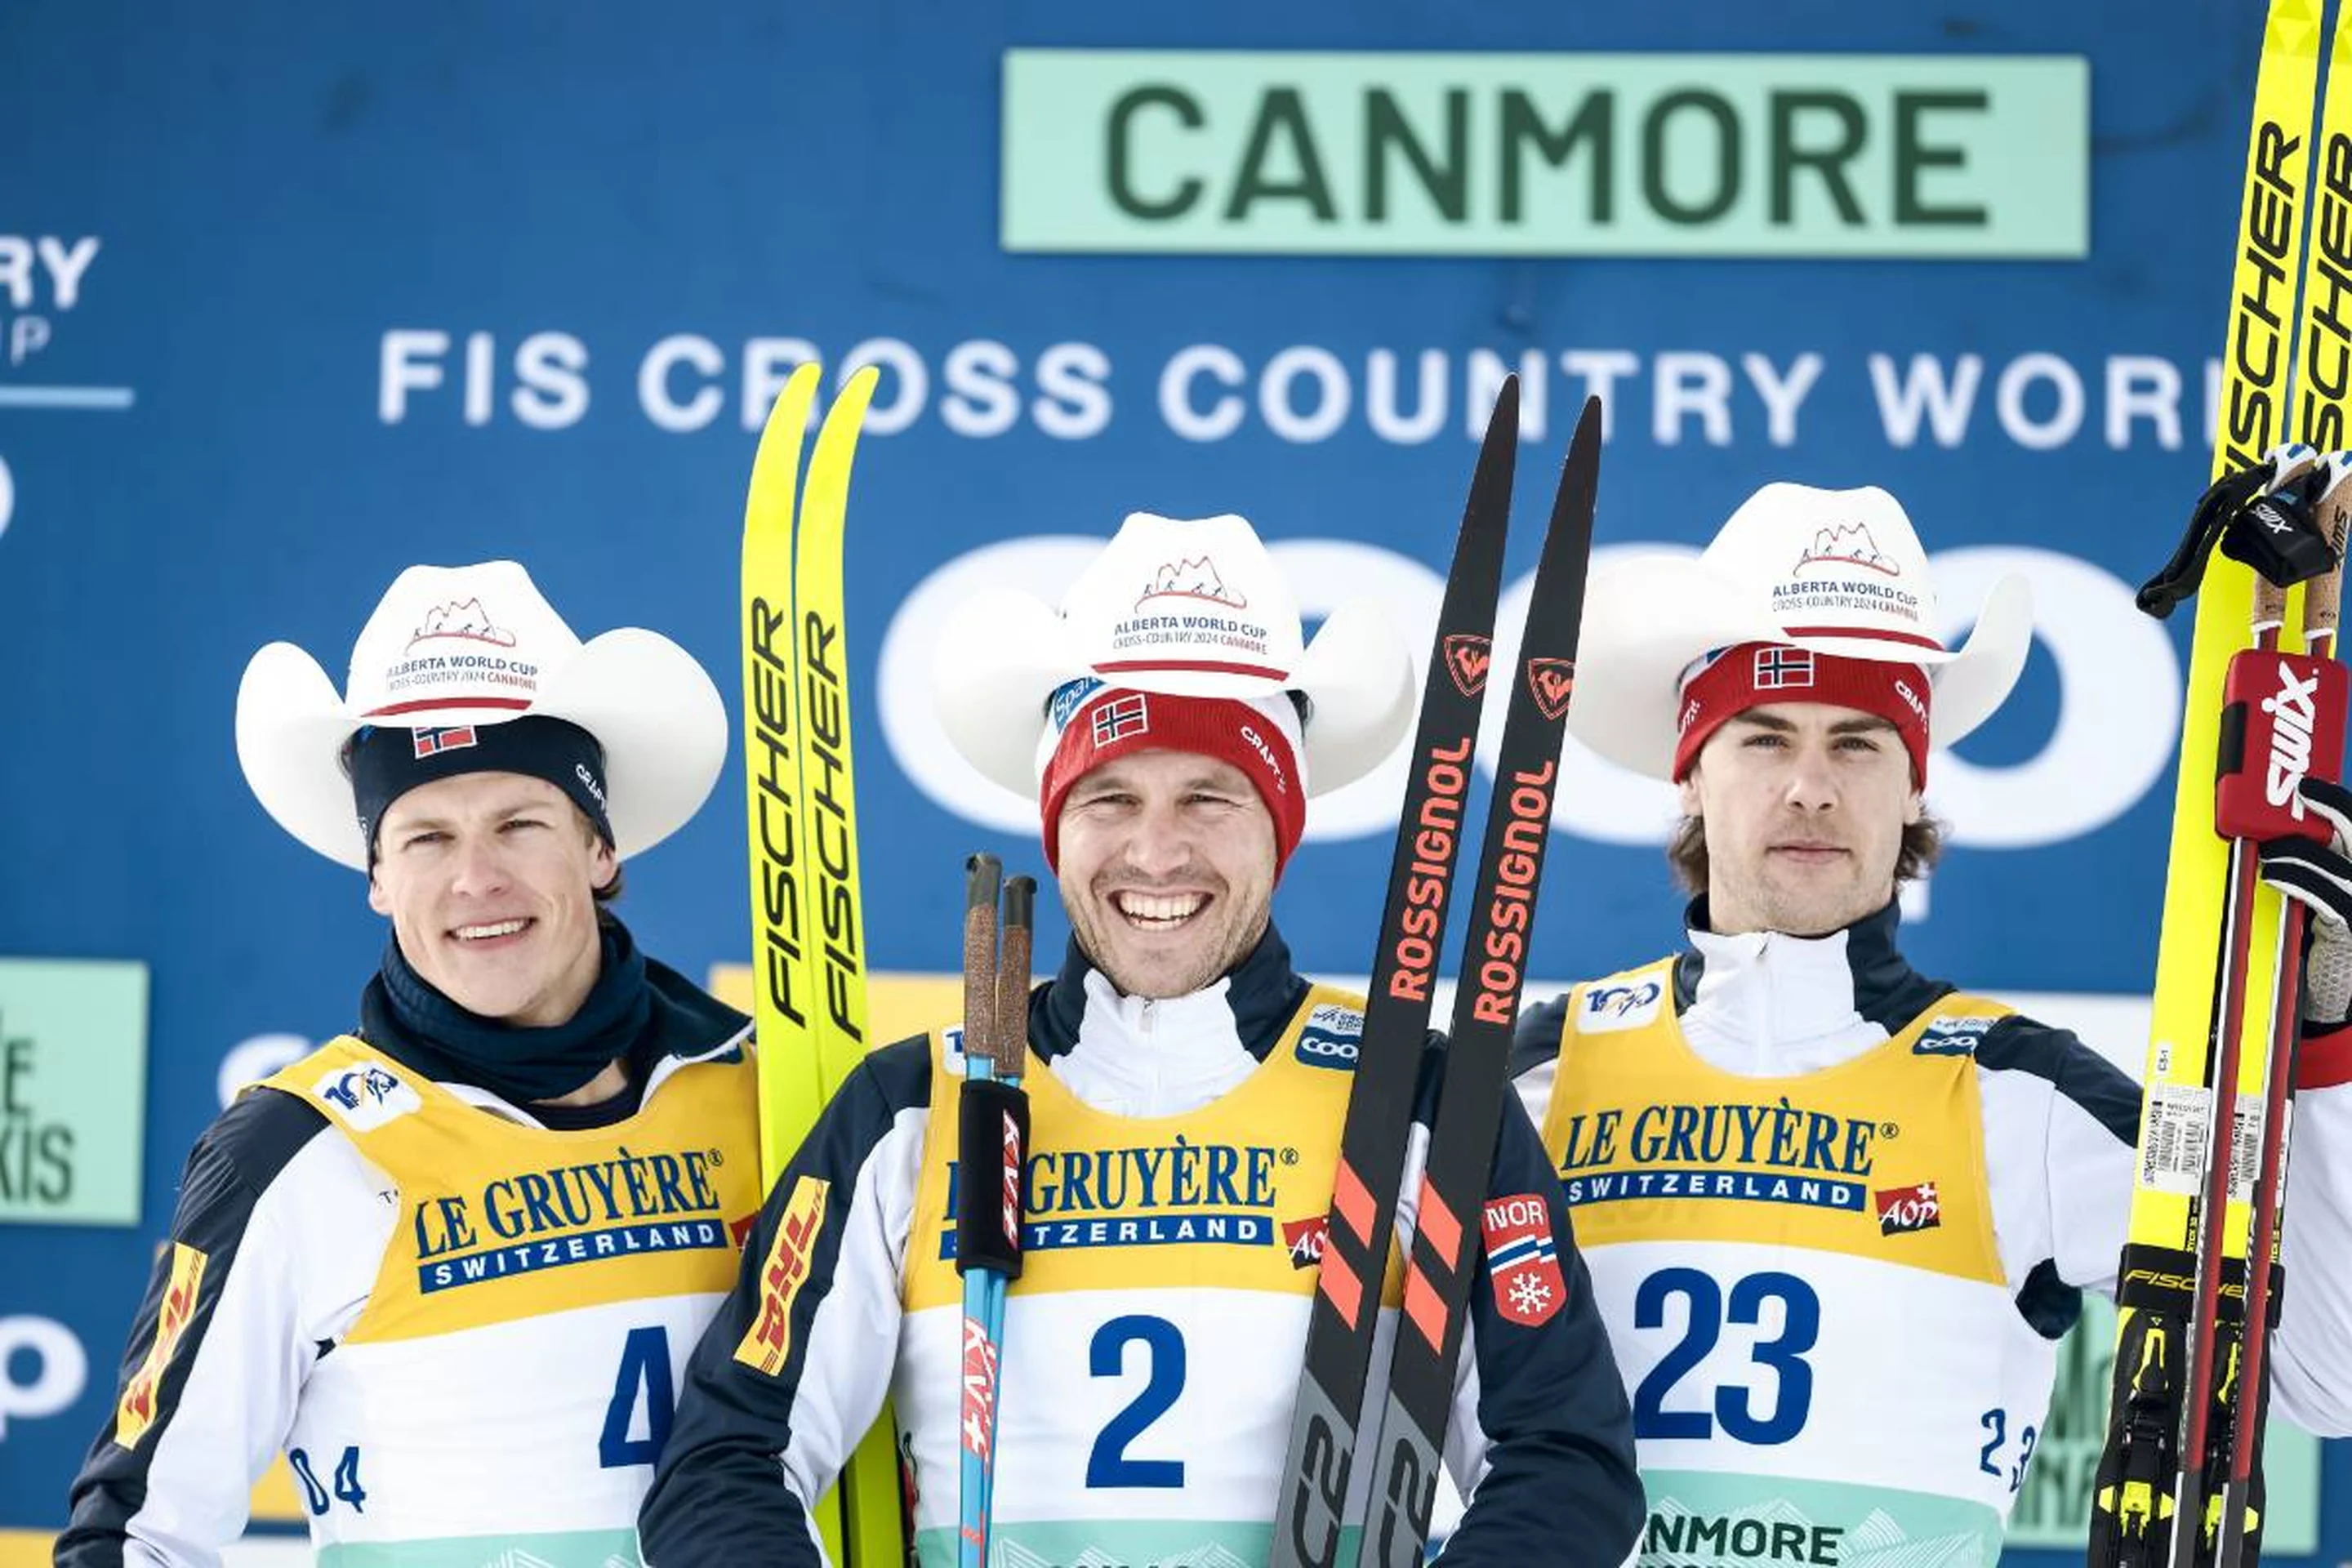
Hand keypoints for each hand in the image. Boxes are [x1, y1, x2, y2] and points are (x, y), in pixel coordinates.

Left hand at [2259, 777, 2351, 1027]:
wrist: (2329, 983)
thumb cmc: (2312, 929)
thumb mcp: (2310, 886)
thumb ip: (2301, 859)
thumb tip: (2258, 826)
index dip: (2336, 801)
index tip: (2307, 784)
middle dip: (2332, 808)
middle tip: (2298, 793)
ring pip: (2340, 865)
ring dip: (2298, 851)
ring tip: (2269, 850)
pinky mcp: (2350, 930)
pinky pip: (2330, 899)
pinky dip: (2299, 881)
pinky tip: (2275, 874)